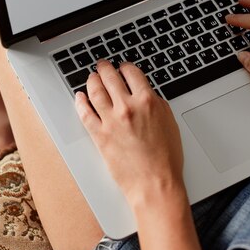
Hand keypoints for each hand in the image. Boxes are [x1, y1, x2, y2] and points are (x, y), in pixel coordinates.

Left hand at [74, 60, 184, 208]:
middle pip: (110, 77)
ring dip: (91, 80)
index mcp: (148, 101)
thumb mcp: (169, 122)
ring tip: (91, 77)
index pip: (132, 72)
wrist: (155, 183)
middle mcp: (127, 107)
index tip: (123, 67)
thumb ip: (156, 104)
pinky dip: (80, 102)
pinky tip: (79, 97)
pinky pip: (84, 113)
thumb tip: (145, 94)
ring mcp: (111, 121)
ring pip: (94, 91)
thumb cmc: (166, 159)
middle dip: (104, 68)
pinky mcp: (99, 135)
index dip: (125, 66)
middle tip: (102, 65)